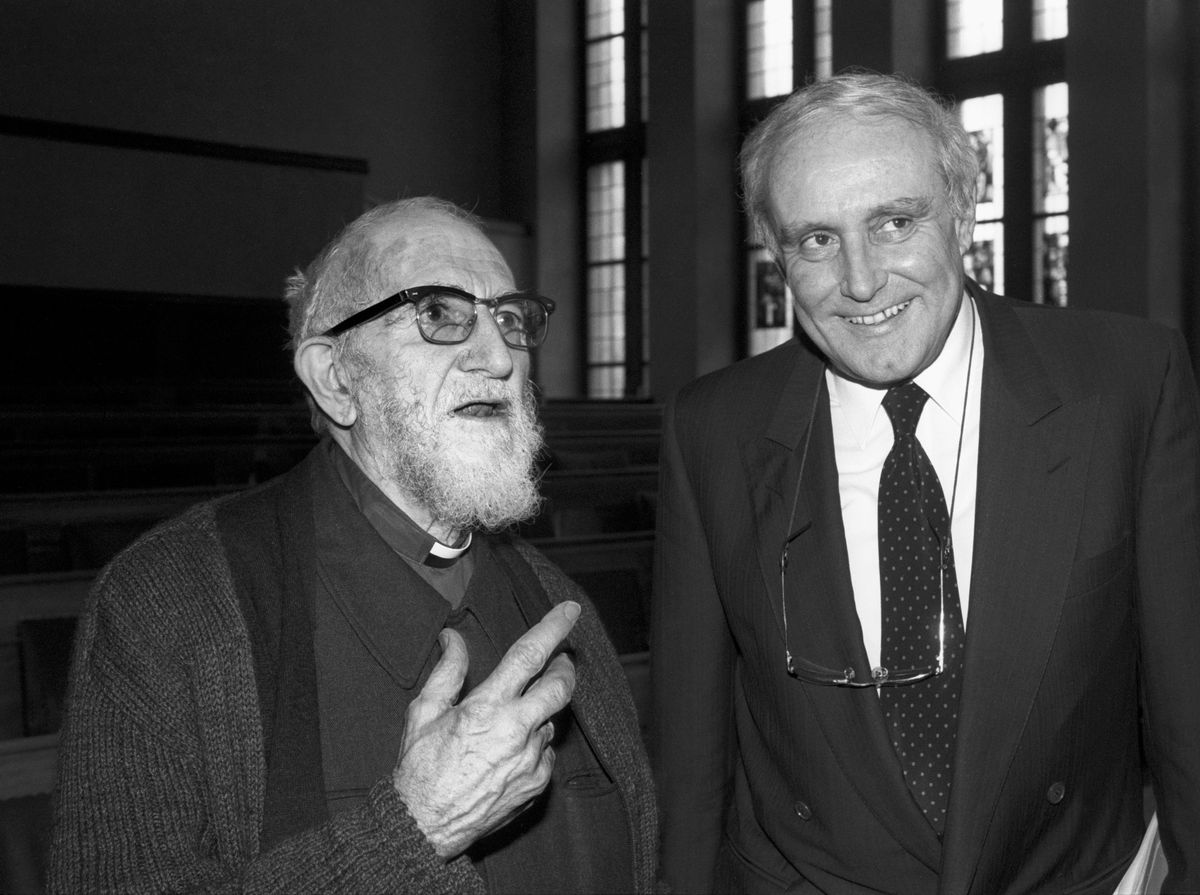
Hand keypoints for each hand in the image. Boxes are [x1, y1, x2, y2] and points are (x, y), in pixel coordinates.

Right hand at [392, 601, 579, 857]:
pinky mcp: (537, 784)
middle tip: (558, 659)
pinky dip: (535, 744)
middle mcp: (516, 731)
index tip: (570, 610)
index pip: (530, 655)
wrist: (423, 828)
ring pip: (551, 720)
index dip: (553, 627)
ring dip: (540, 710)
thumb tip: (453, 637)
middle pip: (561, 685)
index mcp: (488, 707)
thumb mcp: (423, 712)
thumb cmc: (419, 769)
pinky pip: (546, 753)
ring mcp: (531, 760)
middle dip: (564, 665)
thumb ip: (447, 671)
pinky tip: (510, 750)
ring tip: (513, 717)